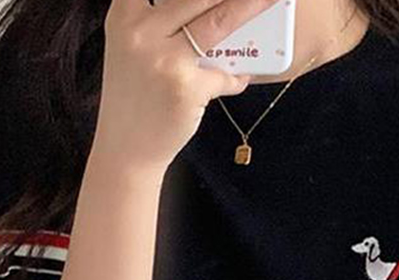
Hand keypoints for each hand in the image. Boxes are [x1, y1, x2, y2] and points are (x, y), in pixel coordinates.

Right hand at [94, 0, 279, 170]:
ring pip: (218, 21)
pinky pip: (225, 74)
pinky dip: (236, 77)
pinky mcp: (187, 87)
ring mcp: (165, 59)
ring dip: (251, 7)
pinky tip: (239, 78)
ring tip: (272, 1)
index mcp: (126, 14)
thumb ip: (161, 24)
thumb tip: (216, 9)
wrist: (127, 147)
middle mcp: (141, 30)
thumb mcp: (134, 49)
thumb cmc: (135, 97)